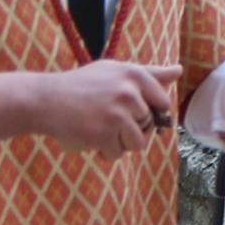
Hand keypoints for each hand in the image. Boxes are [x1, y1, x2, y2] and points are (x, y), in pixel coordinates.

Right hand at [0, 58, 180, 156]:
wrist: (45, 100)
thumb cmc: (83, 85)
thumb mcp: (115, 72)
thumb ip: (149, 74)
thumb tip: (178, 70)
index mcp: (134, 75)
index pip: (163, 104)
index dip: (147, 112)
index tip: (127, 108)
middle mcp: (129, 92)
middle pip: (149, 126)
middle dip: (131, 128)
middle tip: (106, 118)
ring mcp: (116, 114)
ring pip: (137, 143)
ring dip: (120, 143)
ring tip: (100, 129)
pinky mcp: (104, 134)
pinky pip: (117, 154)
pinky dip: (104, 152)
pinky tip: (90, 138)